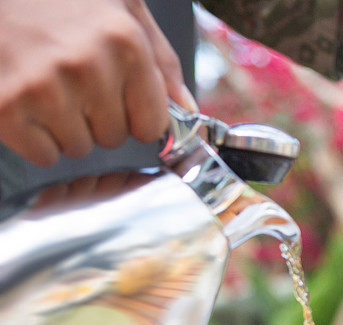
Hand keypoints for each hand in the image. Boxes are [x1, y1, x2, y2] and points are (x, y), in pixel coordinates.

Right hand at [0, 0, 196, 165]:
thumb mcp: (123, 7)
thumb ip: (160, 59)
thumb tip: (187, 109)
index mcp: (124, 43)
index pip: (152, 125)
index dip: (136, 115)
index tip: (119, 97)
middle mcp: (87, 67)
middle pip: (115, 137)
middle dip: (99, 117)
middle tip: (73, 80)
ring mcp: (44, 89)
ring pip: (79, 148)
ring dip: (67, 127)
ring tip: (48, 84)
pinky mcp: (6, 108)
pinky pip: (43, 155)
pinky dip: (35, 137)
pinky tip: (27, 98)